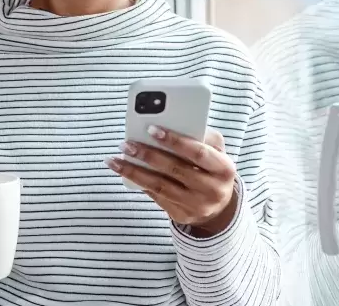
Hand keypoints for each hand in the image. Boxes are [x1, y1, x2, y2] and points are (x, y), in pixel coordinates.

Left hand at [107, 126, 238, 236]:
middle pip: (174, 169)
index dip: (175, 141)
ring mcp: (196, 206)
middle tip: (126, 144)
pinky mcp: (182, 216)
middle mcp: (212, 190)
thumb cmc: (212, 168)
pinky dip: (139, 183)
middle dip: (147, 155)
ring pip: (160, 186)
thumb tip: (171, 122)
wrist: (220, 205)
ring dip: (134, 171)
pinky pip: (157, 197)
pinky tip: (125, 172)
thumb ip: (200, 135)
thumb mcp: (216, 151)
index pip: (197, 152)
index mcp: (224, 169)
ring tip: (115, 160)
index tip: (151, 129)